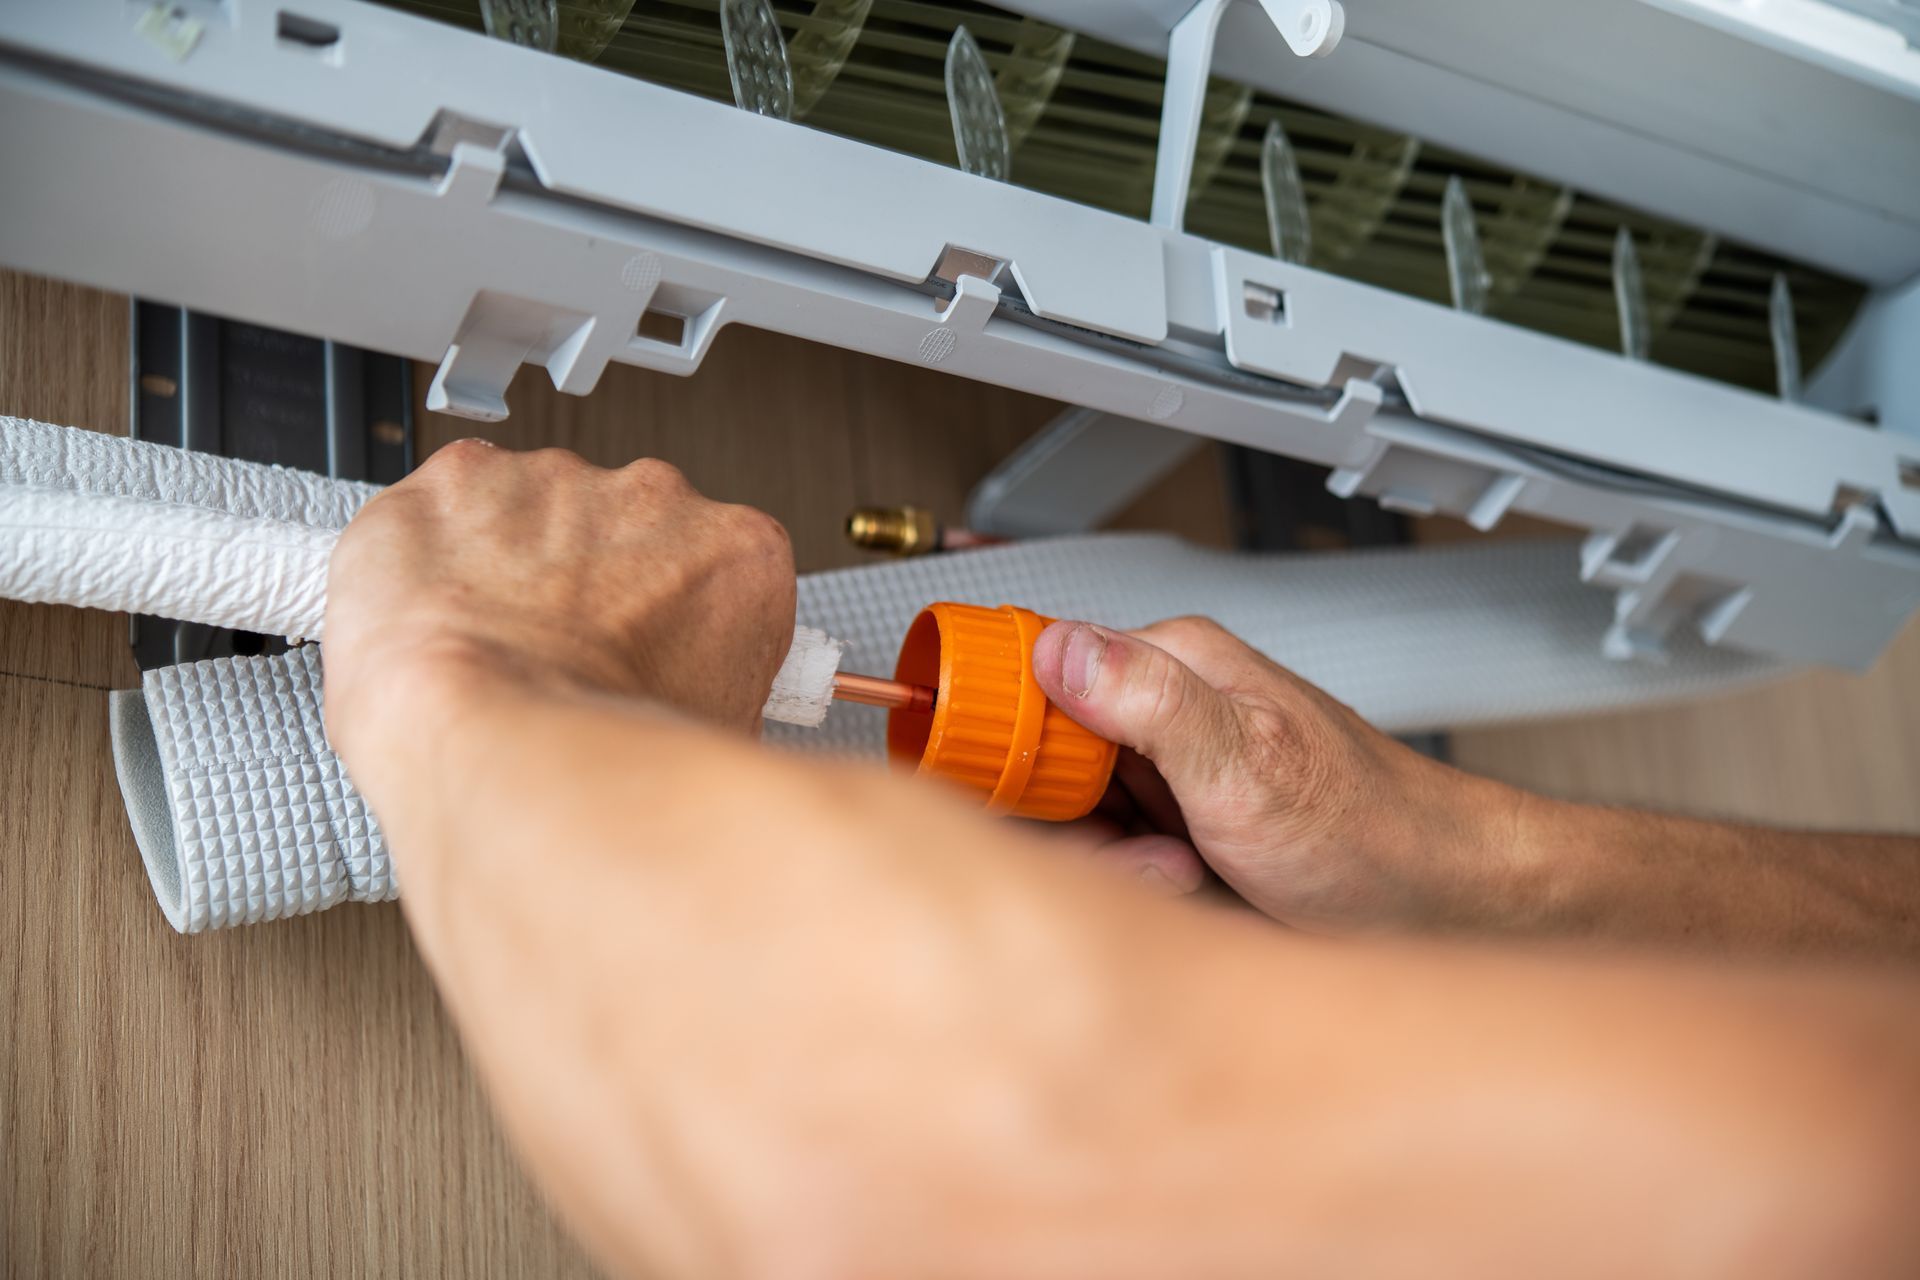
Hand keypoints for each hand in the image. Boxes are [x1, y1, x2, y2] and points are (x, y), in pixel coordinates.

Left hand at [324, 441, 795, 770]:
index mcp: (739, 555)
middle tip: (566, 663)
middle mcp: (657, 499)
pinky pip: (448, 509)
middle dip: (595, 588)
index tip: (646, 653)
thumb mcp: (712, 742)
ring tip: (494, 654)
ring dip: (516, 569)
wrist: (490, 750)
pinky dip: (436, 556)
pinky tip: (437, 621)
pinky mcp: (464, 477)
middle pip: (627, 534)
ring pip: (537, 517)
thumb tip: (685, 715)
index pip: (716, 570)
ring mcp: (559, 481)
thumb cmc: (598, 756)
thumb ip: (708, 687)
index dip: (673, 622)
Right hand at [1031, 617, 1519, 932]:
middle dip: (1076, 824)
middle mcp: (1159, 704)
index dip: (1020, 745)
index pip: (1032, 672)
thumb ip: (1149, 701)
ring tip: (1186, 872)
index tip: (1040, 800)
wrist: (1437, 900)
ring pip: (1071, 814)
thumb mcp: (1245, 763)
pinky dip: (1136, 881)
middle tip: (1147, 852)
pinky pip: (1109, 852)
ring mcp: (1164, 765)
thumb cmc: (1367, 828)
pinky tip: (1190, 887)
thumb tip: (1059, 649)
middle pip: (1042, 756)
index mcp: (1169, 660)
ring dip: (1112, 861)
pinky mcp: (1172, 818)